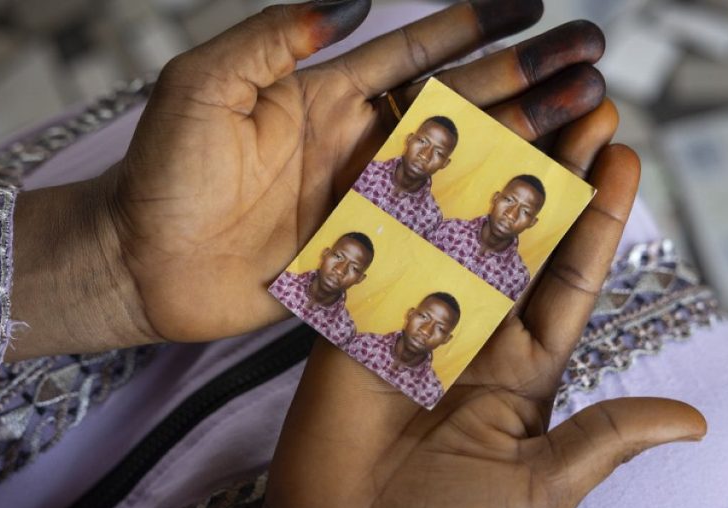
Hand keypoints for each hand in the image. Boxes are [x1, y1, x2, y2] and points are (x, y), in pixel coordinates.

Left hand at [10, 0, 609, 358]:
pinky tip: (535, 210)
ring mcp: (364, 202)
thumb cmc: (160, 170)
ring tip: (588, 121)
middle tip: (592, 63)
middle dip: (526, 81)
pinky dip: (486, 222)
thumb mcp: (203, 86)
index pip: (414, 51)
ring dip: (524, 144)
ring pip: (461, 168)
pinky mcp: (363, 257)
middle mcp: (356, 144)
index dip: (472, 26)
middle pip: (459, 105)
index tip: (531, 5)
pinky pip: (435, 235)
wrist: (136, 262)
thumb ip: (271, 39)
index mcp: (324, 95)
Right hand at [219, 103, 707, 507]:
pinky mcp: (361, 318)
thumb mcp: (541, 488)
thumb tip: (692, 421)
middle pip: (521, 239)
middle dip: (555, 175)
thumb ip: (604, 440)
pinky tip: (429, 150)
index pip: (569, 280)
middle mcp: (475, 332)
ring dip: (489, 171)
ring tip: (523, 112)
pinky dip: (405, 200)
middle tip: (586, 112)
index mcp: (523, 369)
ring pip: (458, 230)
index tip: (625, 158)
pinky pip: (388, 252)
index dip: (598, 220)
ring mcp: (416, 319)